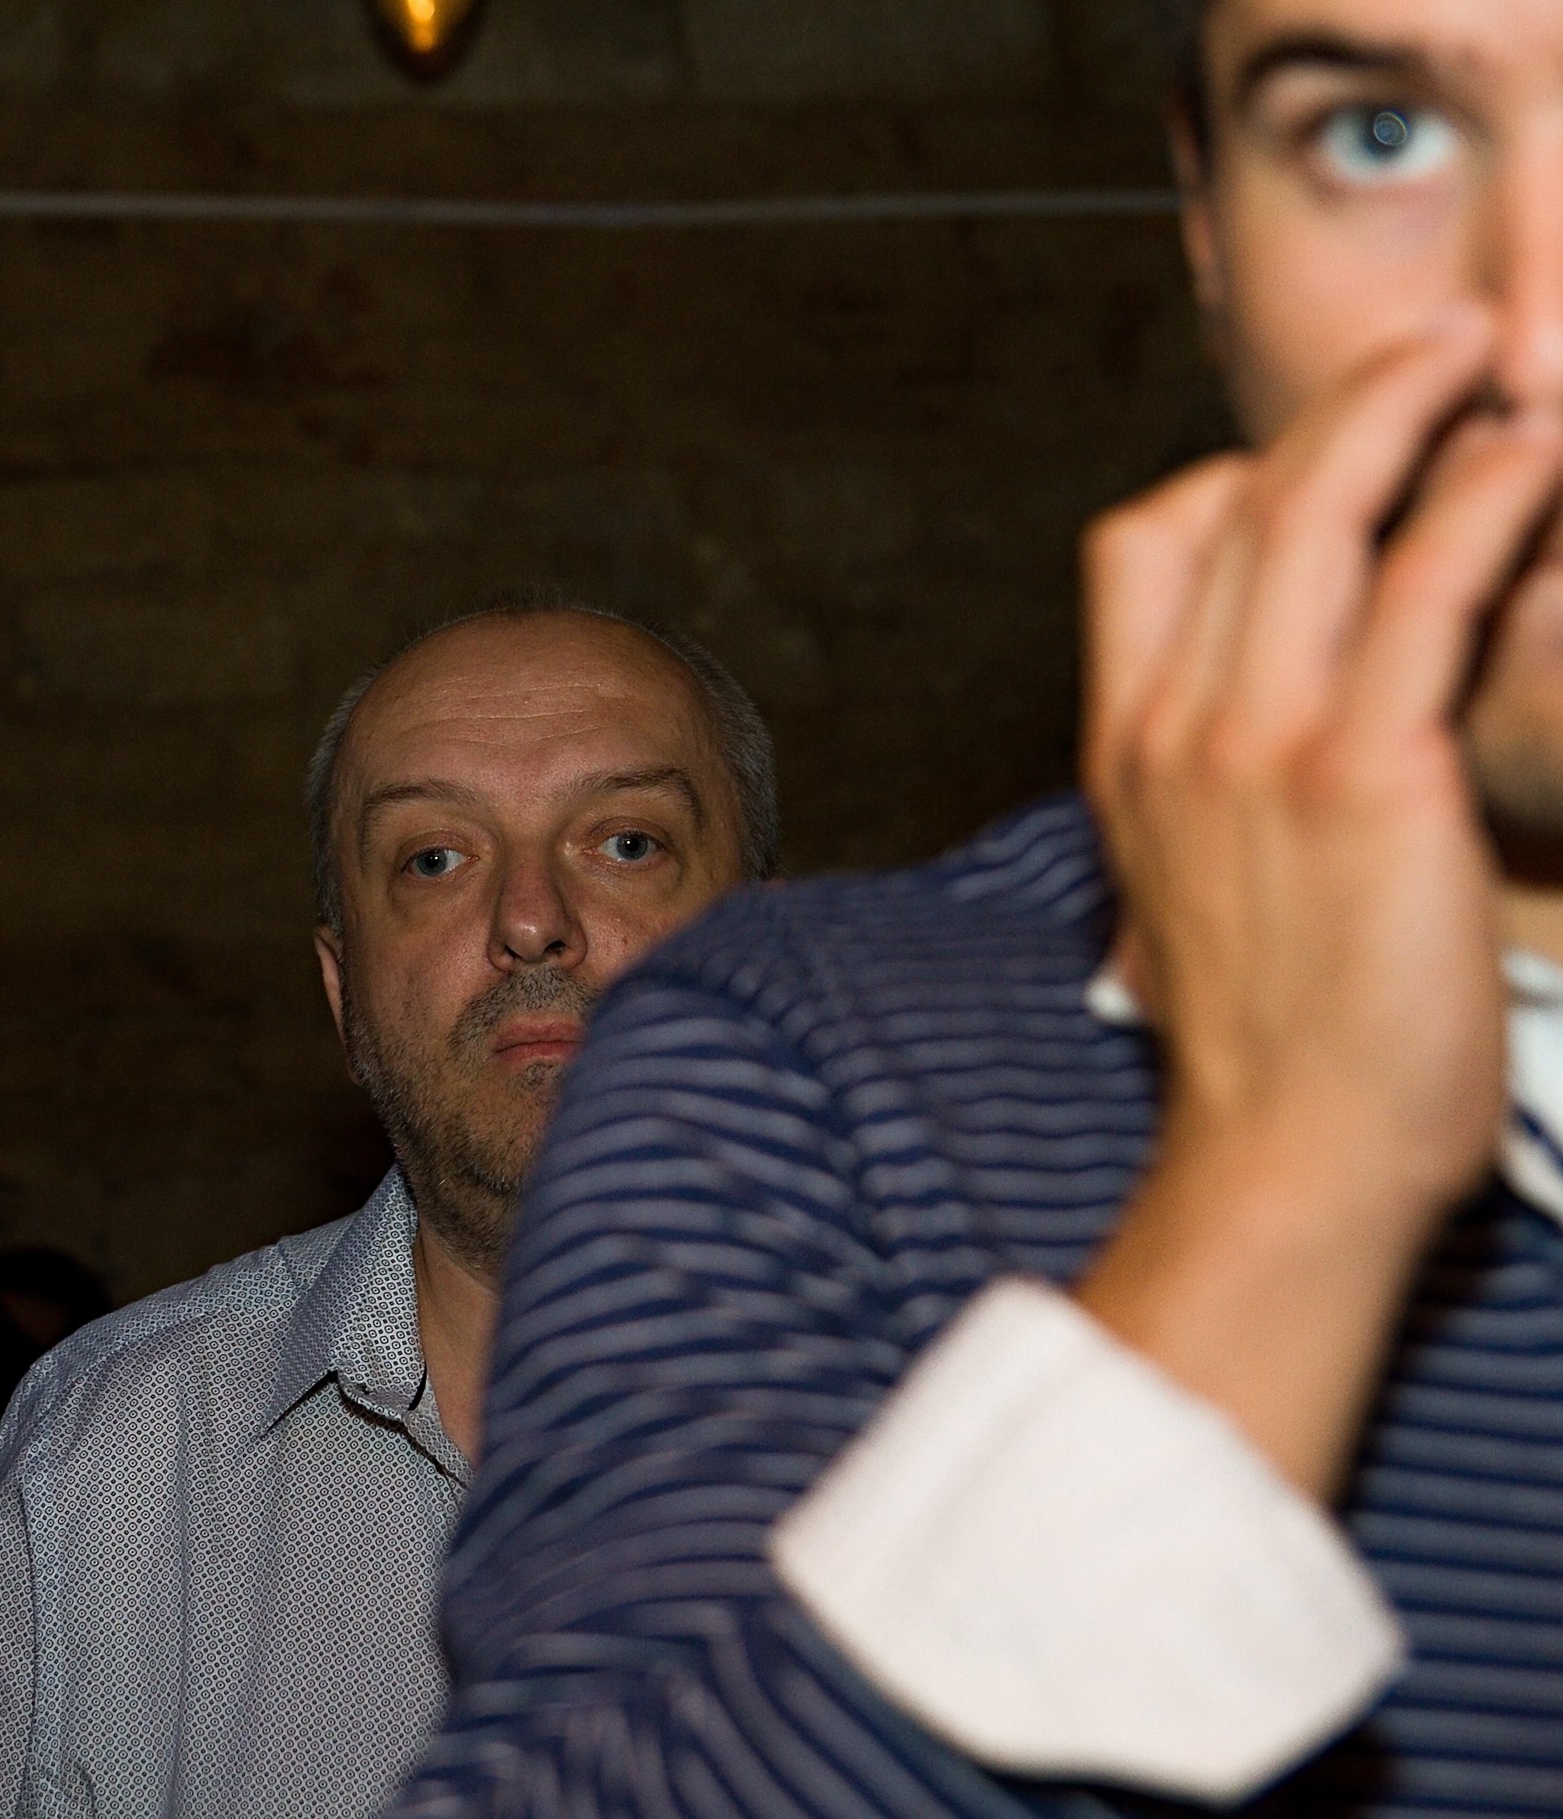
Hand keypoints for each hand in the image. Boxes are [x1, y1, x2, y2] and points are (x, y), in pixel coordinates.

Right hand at [1077, 310, 1562, 1492]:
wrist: (1288, 1158)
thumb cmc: (1266, 1039)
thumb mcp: (1186, 892)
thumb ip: (1200, 786)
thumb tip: (1242, 729)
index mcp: (1128, 749)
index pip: (1139, 548)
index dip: (1230, 474)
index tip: (1321, 462)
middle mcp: (1174, 726)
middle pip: (1231, 498)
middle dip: (1343, 397)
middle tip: (1436, 341)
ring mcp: (1254, 745)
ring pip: (1316, 509)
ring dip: (1410, 403)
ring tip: (1492, 356)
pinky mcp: (1362, 779)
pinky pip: (1421, 588)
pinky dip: (1482, 498)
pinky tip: (1534, 462)